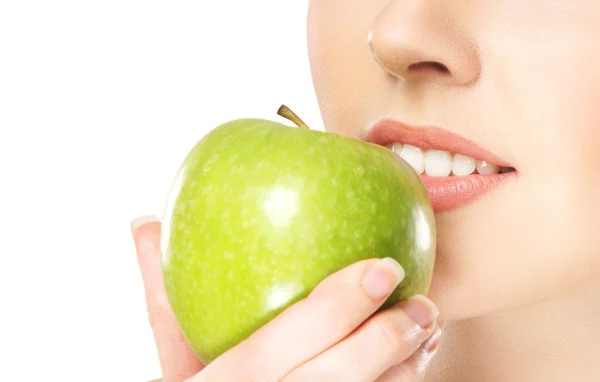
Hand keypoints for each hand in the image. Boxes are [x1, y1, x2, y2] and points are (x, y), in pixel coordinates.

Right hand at [132, 216, 441, 381]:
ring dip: (408, 369)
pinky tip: (413, 367)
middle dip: (391, 338)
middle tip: (422, 304)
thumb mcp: (174, 357)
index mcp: (230, 380)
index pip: (295, 336)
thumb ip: (164, 296)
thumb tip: (142, 221)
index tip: (384, 265)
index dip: (344, 301)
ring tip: (428, 331)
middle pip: (345, 375)